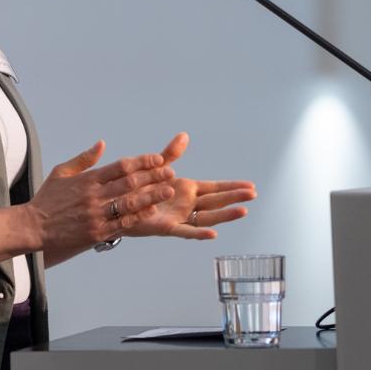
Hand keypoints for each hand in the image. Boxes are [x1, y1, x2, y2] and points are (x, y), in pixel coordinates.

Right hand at [25, 140, 175, 253]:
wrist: (33, 226)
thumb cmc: (47, 199)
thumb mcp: (61, 172)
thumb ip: (84, 159)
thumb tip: (102, 144)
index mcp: (87, 179)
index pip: (121, 166)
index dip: (142, 162)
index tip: (158, 159)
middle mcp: (94, 195)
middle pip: (129, 183)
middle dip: (153, 176)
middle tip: (170, 172)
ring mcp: (96, 215)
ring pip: (130, 203)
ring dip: (151, 196)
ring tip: (169, 190)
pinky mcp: (96, 232)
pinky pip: (122, 223)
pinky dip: (138, 216)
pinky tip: (152, 211)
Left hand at [121, 133, 254, 238]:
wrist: (117, 205)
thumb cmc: (137, 187)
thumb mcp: (156, 167)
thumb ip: (171, 154)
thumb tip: (184, 135)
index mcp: (187, 189)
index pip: (215, 188)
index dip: (232, 186)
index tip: (250, 186)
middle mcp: (186, 204)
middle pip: (216, 201)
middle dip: (234, 197)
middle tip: (254, 194)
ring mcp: (179, 216)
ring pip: (207, 217)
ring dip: (225, 215)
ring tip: (243, 211)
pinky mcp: (167, 227)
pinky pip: (186, 231)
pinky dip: (199, 233)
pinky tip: (213, 234)